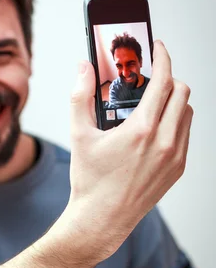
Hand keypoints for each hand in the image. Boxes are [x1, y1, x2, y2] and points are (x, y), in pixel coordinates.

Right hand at [63, 40, 191, 262]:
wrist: (101, 219)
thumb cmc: (90, 180)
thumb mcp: (79, 134)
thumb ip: (80, 96)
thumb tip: (83, 68)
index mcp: (141, 129)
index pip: (164, 81)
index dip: (163, 58)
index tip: (158, 48)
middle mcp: (164, 142)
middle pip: (183, 92)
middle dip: (169, 77)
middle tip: (151, 76)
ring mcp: (175, 157)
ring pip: (188, 113)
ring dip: (174, 100)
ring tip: (152, 103)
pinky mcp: (177, 169)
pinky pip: (186, 134)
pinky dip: (176, 122)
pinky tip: (154, 128)